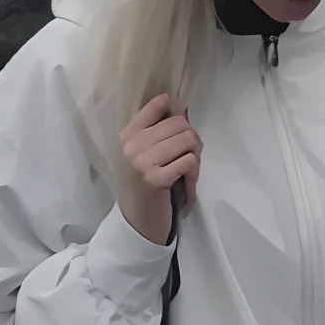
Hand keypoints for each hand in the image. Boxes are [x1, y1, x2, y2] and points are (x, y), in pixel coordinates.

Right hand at [118, 93, 200, 244]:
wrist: (140, 218)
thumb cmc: (147, 181)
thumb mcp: (146, 152)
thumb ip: (160, 129)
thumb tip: (184, 107)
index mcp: (128, 134)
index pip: (156, 106)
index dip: (175, 111)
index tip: (182, 119)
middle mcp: (131, 145)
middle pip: (179, 123)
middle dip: (192, 138)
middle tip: (190, 155)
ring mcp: (142, 162)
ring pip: (188, 140)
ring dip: (196, 154)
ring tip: (190, 167)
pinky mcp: (156, 179)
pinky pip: (189, 161)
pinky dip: (194, 169)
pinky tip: (187, 180)